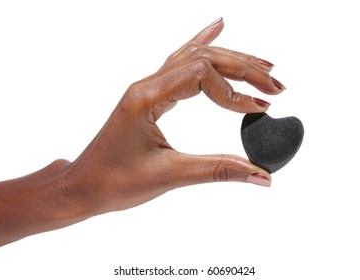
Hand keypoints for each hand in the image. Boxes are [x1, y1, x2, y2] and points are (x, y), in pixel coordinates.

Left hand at [71, 18, 285, 213]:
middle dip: (243, 69)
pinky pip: (179, 62)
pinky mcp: (151, 96)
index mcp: (146, 98)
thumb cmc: (113, 182)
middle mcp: (146, 85)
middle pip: (202, 59)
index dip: (234, 91)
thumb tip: (261, 175)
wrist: (84, 186)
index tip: (258, 109)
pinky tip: (217, 28)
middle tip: (275, 85)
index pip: (200, 75)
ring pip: (193, 58)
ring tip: (262, 67)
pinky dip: (201, 45)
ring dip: (230, 60)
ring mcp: (148, 88)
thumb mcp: (169, 176)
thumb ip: (218, 171)